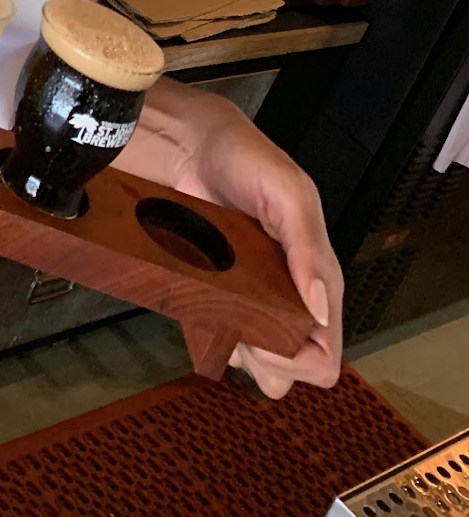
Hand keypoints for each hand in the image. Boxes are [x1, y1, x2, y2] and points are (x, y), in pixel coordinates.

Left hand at [173, 98, 342, 396]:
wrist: (192, 144)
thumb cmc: (246, 160)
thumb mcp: (289, 194)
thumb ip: (308, 248)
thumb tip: (319, 308)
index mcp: (318, 281)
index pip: (325, 357)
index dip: (300, 361)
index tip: (270, 338)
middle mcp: (288, 297)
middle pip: (289, 372)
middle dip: (265, 362)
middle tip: (241, 328)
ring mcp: (252, 298)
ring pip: (255, 364)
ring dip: (236, 352)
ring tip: (220, 316)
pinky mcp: (217, 293)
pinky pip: (219, 337)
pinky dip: (209, 335)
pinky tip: (201, 309)